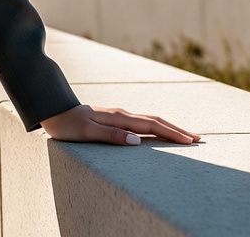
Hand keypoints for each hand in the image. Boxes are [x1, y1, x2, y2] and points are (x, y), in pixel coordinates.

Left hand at [40, 104, 200, 145]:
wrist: (52, 109)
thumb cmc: (67, 124)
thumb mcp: (86, 132)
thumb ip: (110, 136)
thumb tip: (136, 141)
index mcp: (118, 118)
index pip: (151, 125)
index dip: (171, 133)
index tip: (190, 141)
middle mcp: (121, 115)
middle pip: (154, 121)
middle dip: (176, 129)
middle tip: (197, 138)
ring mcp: (118, 116)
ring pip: (149, 120)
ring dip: (167, 127)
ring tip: (184, 135)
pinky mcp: (113, 119)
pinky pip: (140, 123)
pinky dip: (155, 127)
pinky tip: (158, 134)